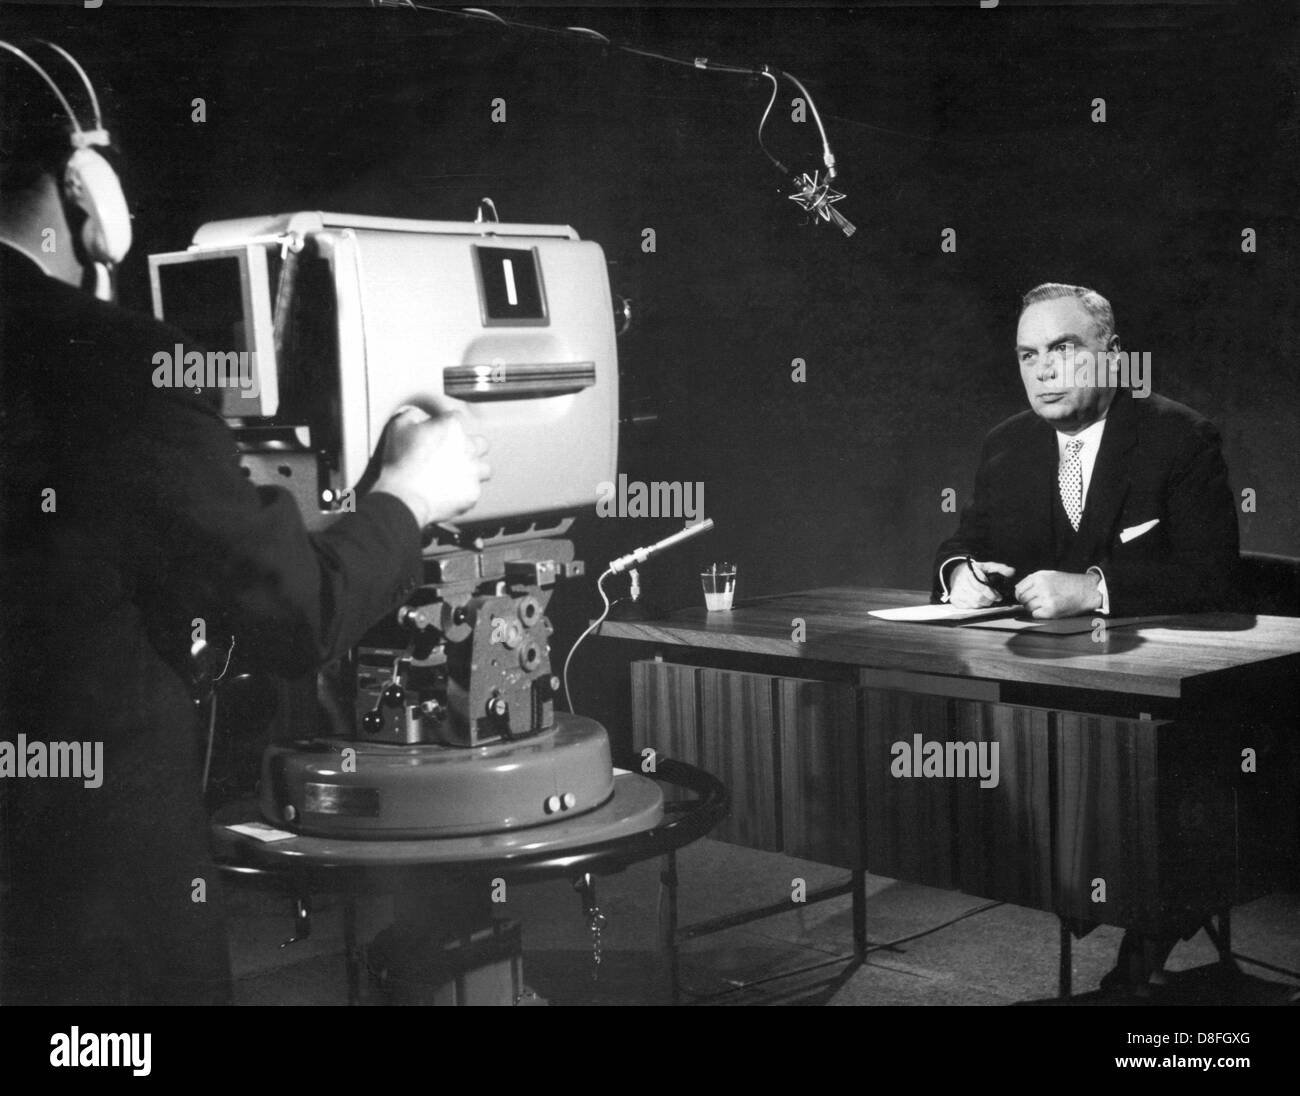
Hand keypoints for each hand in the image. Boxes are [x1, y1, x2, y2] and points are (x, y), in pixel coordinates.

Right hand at [370, 408, 490, 526]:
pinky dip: (463, 492)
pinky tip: (449, 494)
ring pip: (484, 468)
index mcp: (453, 426)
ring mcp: (474, 471)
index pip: (457, 418)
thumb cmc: (401, 461)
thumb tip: (414, 414)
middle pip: (480, 443)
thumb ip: (410, 415)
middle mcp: (469, 447)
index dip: (445, 425)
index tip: (437, 433)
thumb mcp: (397, 428)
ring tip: (458, 477)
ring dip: (473, 471)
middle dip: (469, 447)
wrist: (405, 496)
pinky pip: (473, 491)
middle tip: (452, 455)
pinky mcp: (473, 492)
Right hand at [949, 560, 1015, 607]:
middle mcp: (961, 581)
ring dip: (983, 603)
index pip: (981, 586)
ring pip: (974, 604)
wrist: (957, 573)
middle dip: (989, 600)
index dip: (992, 594)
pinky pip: (968, 607)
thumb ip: (1001, 569)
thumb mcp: (988, 566)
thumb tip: (1011, 572)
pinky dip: (975, 606)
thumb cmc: (976, 571)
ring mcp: (956, 591)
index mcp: (970, 572)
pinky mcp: (954, 599)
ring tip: (985, 598)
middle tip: (993, 598)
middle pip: (979, 597)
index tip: (998, 597)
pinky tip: (977, 600)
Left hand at [1014, 570, 1101, 618]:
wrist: (1087, 590)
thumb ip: (1034, 580)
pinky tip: (1048, 609)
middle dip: (1026, 602)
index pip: (1019, 588)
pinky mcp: (1051, 610)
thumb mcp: (1050, 575)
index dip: (1019, 594)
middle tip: (1035, 602)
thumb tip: (1018, 590)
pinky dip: (1039, 614)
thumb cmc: (1069, 583)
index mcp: (1040, 576)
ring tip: (1044, 604)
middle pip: (1022, 599)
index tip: (1023, 597)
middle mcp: (1041, 587)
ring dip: (1033, 608)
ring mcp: (1046, 599)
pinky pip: (1035, 614)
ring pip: (1028, 607)